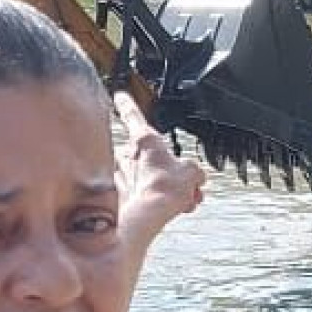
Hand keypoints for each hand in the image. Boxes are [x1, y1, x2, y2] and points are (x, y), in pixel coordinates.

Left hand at [113, 92, 205, 251]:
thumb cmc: (165, 189)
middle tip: (177, 177)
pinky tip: (168, 208)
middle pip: (141, 153)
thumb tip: (194, 178)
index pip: (132, 114)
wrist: (150, 215)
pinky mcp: (117, 196)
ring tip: (179, 197)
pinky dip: (151, 199)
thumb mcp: (192, 172)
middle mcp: (127, 155)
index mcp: (144, 139)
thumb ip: (192, 171)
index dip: (126, 104)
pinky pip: (136, 193)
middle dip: (159, 164)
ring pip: (140, 175)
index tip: (118, 95)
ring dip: (159, 184)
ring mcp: (120, 175)